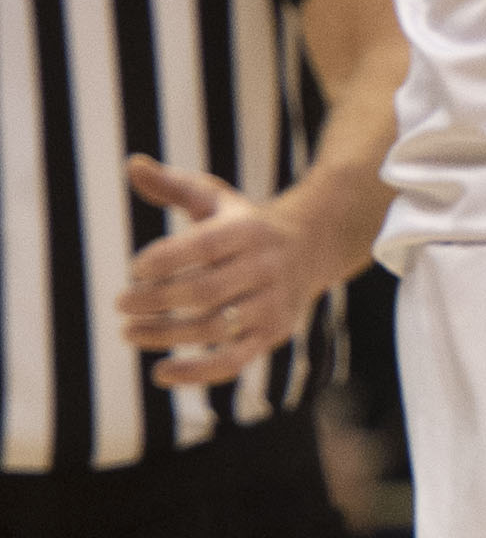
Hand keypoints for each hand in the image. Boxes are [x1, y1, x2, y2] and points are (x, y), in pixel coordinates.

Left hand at [118, 157, 337, 385]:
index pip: (204, 246)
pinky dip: (196, 373)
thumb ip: (173, 186)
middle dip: (155, 302)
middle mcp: (266, 267)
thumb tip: (132, 165)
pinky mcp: (272, 334)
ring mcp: (271, 303)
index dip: (165, 259)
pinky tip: (160, 373)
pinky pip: (233, 361)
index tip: (134, 267)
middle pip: (205, 292)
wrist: (313, 246)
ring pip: (213, 328)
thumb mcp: (216, 198)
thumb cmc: (246, 223)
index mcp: (249, 230)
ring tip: (129, 332)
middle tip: (120, 304)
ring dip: (164, 335)